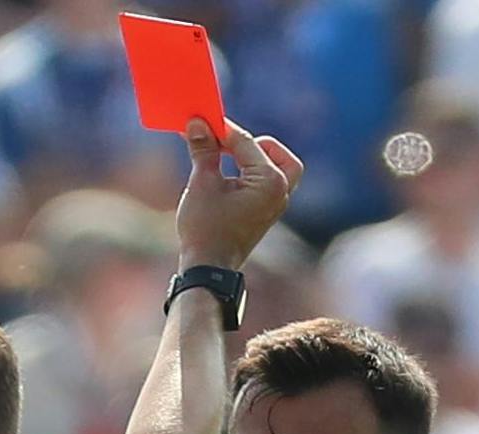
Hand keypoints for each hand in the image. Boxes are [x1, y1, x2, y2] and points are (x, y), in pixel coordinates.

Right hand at [176, 119, 302, 271]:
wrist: (208, 268)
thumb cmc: (206, 228)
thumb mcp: (202, 183)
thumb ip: (203, 150)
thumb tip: (196, 123)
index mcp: (271, 181)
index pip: (246, 143)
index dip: (220, 130)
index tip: (201, 120)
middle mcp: (281, 191)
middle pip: (273, 151)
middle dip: (249, 143)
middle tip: (222, 142)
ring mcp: (277, 204)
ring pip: (277, 167)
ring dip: (253, 158)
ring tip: (224, 156)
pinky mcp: (267, 213)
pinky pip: (267, 183)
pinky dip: (251, 174)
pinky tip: (227, 173)